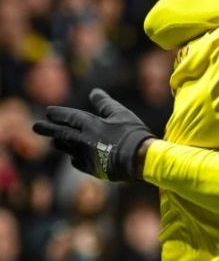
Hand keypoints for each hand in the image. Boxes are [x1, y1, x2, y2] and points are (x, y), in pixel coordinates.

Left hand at [32, 89, 153, 181]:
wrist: (140, 159)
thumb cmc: (132, 133)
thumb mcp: (120, 114)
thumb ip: (105, 104)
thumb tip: (94, 92)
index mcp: (90, 125)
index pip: (69, 117)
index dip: (58, 114)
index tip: (48, 112)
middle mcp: (84, 140)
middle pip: (62, 134)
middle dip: (48, 129)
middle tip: (36, 126)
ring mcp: (86, 155)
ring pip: (67, 148)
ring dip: (60, 143)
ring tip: (53, 141)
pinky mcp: (92, 168)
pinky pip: (78, 162)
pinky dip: (75, 157)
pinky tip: (74, 157)